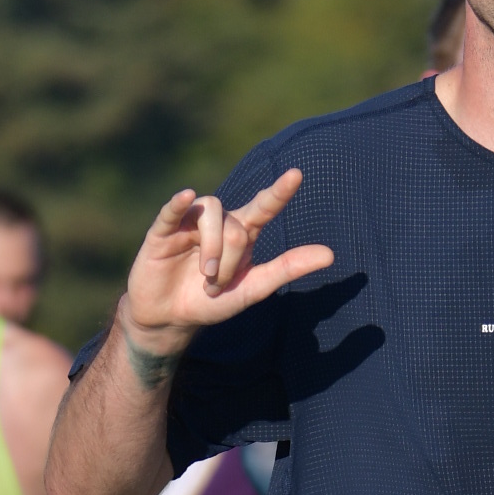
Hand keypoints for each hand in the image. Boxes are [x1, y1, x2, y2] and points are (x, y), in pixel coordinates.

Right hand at [119, 170, 333, 362]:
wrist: (170, 319)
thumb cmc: (211, 302)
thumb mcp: (252, 288)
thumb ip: (287, 269)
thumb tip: (330, 255)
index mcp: (242, 232)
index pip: (264, 206)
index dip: (279, 192)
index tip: (296, 175)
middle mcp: (218, 222)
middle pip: (234, 225)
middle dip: (228, 261)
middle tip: (216, 286)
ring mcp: (189, 224)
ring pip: (210, 214)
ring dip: (211, 249)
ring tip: (205, 277)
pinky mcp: (163, 231)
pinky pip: (173, 211)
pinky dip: (179, 203)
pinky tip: (185, 197)